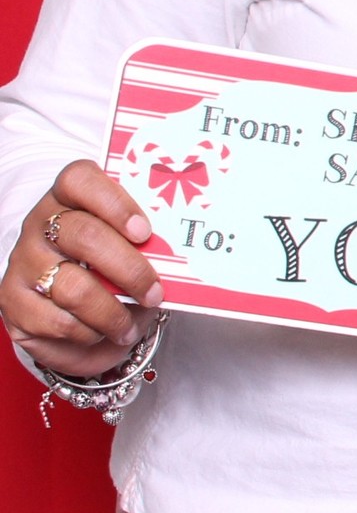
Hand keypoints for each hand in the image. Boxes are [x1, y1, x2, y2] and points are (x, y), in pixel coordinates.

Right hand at [2, 162, 160, 378]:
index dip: (114, 203)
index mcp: (69, 197)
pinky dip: (87, 333)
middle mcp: (40, 224)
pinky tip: (100, 333)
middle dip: (129, 269)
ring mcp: (23, 262)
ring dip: (111, 313)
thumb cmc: (114, 268)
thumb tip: (182, 251)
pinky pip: (56, 321)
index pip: (80, 179)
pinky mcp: (13, 302)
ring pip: (73, 287)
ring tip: (131, 327)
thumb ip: (148, 242)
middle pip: (84, 236)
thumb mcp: (132, 249)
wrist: (76, 311)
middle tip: (155, 293)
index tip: (145, 232)